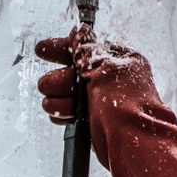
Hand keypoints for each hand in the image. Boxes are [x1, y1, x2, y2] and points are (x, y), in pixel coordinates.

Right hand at [34, 25, 176, 176]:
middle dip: (60, 79)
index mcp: (119, 61)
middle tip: (54, 86)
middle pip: (72, 71)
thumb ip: (87, 50)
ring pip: (66, 93)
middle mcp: (110, 80)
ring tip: (63, 106)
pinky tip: (62, 115)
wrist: (133, 145)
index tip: (43, 50)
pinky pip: (69, 112)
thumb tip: (80, 31)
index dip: (63, 48)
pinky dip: (62, 113)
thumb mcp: (105, 69)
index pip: (86, 48)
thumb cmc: (127, 106)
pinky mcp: (93, 120)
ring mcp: (102, 101)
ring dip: (59, 98)